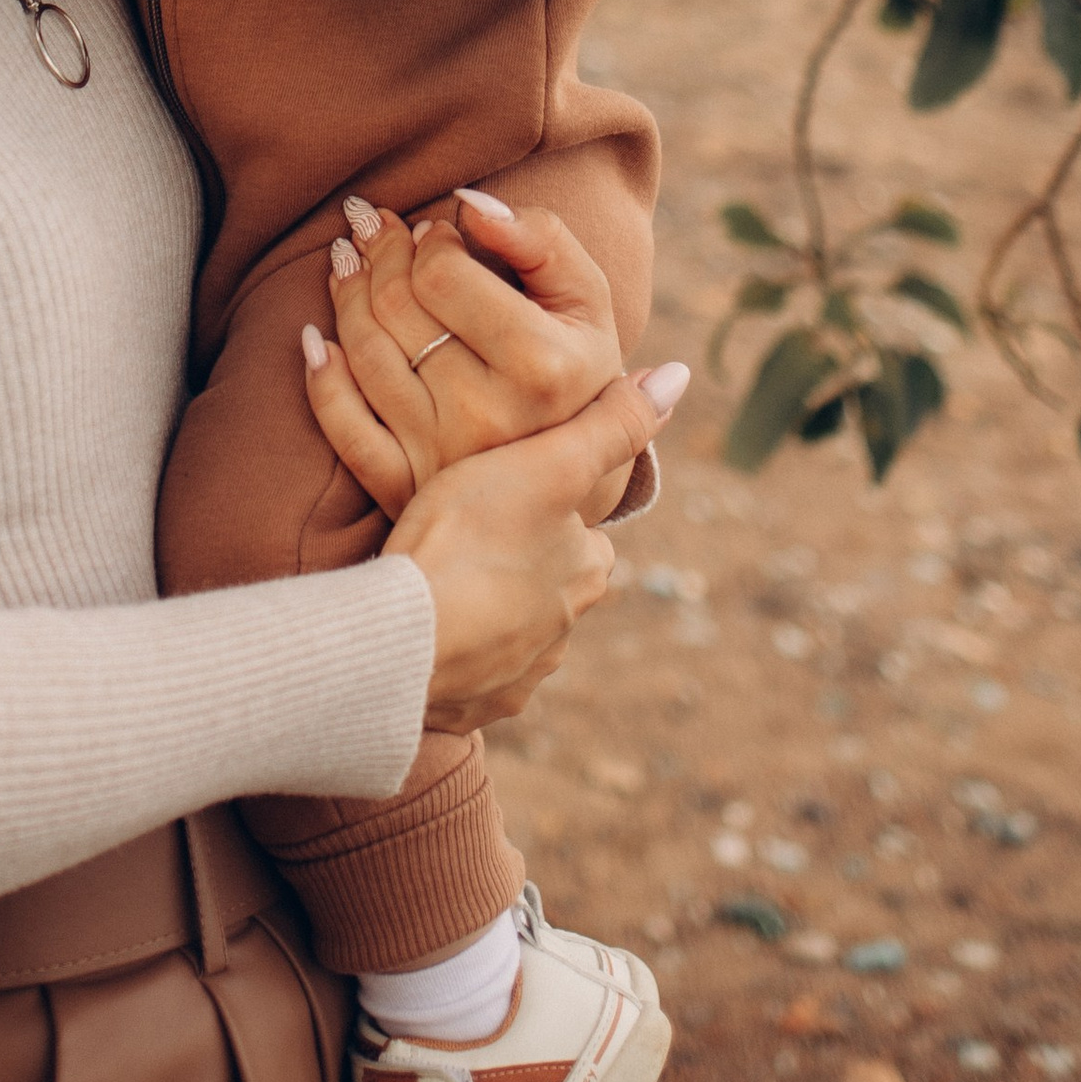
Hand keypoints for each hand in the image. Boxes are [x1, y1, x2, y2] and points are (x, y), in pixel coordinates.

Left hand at [305, 188, 686, 522]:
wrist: (568, 470)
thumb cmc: (575, 363)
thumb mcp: (584, 298)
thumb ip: (541, 240)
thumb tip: (468, 206)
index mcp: (541, 366)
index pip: (442, 277)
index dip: (428, 240)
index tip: (433, 229)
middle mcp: (487, 416)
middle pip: (395, 310)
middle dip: (377, 253)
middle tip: (373, 227)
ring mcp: (441, 457)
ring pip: (363, 356)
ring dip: (345, 296)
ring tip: (346, 261)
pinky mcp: (405, 487)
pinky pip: (345, 431)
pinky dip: (322, 381)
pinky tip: (316, 340)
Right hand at [383, 371, 678, 735]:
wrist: (401, 641)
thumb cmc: (470, 539)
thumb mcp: (546, 462)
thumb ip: (612, 422)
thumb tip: (679, 376)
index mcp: (585, 574)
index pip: (583, 535)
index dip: (547, 508)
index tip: (509, 495)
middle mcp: (562, 634)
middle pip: (547, 585)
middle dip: (518, 565)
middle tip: (467, 535)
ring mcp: (515, 676)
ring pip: (508, 632)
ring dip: (483, 610)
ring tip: (438, 580)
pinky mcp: (467, 706)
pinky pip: (467, 674)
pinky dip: (451, 653)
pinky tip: (420, 630)